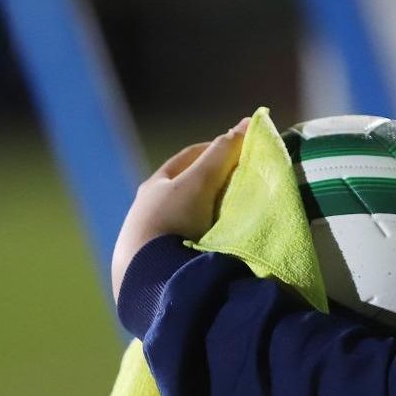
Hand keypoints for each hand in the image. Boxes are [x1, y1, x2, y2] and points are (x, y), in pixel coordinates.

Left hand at [111, 118, 248, 301]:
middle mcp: (147, 208)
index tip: (241, 154)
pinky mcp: (153, 263)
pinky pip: (182, 245)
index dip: (216, 150)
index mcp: (155, 184)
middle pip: (185, 188)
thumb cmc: (171, 219)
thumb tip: (249, 121)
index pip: (189, 158)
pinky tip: (211, 249)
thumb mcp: (200, 183)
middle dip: (212, 186)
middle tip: (241, 189)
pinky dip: (199, 242)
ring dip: (205, 218)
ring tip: (230, 224)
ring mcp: (149, 237)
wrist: (145, 274)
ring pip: (183, 219)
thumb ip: (223, 154)